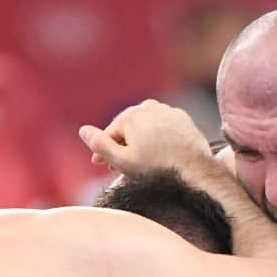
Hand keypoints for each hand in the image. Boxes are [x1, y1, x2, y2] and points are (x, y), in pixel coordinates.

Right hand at [79, 100, 212, 174]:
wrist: (194, 169)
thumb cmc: (157, 168)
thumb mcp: (122, 161)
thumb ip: (100, 145)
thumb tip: (83, 130)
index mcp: (131, 115)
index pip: (110, 133)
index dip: (102, 150)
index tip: (99, 164)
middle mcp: (149, 107)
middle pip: (128, 128)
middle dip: (122, 145)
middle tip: (118, 166)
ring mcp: (167, 111)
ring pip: (146, 127)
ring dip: (139, 141)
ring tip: (139, 161)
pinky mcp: (182, 119)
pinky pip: (163, 128)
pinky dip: (157, 138)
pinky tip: (158, 153)